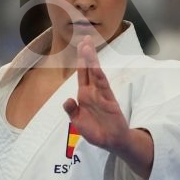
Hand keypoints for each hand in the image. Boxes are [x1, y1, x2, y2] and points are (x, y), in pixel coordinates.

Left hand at [62, 36, 128, 150]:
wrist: (111, 142)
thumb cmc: (96, 131)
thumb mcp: (78, 122)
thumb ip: (72, 110)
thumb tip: (67, 100)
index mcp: (84, 95)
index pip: (82, 73)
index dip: (80, 59)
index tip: (80, 44)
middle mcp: (93, 91)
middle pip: (88, 69)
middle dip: (87, 54)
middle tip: (85, 37)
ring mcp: (101, 94)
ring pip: (95, 74)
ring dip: (91, 60)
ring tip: (88, 46)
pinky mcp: (109, 100)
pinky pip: (102, 86)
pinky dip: (98, 76)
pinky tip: (95, 66)